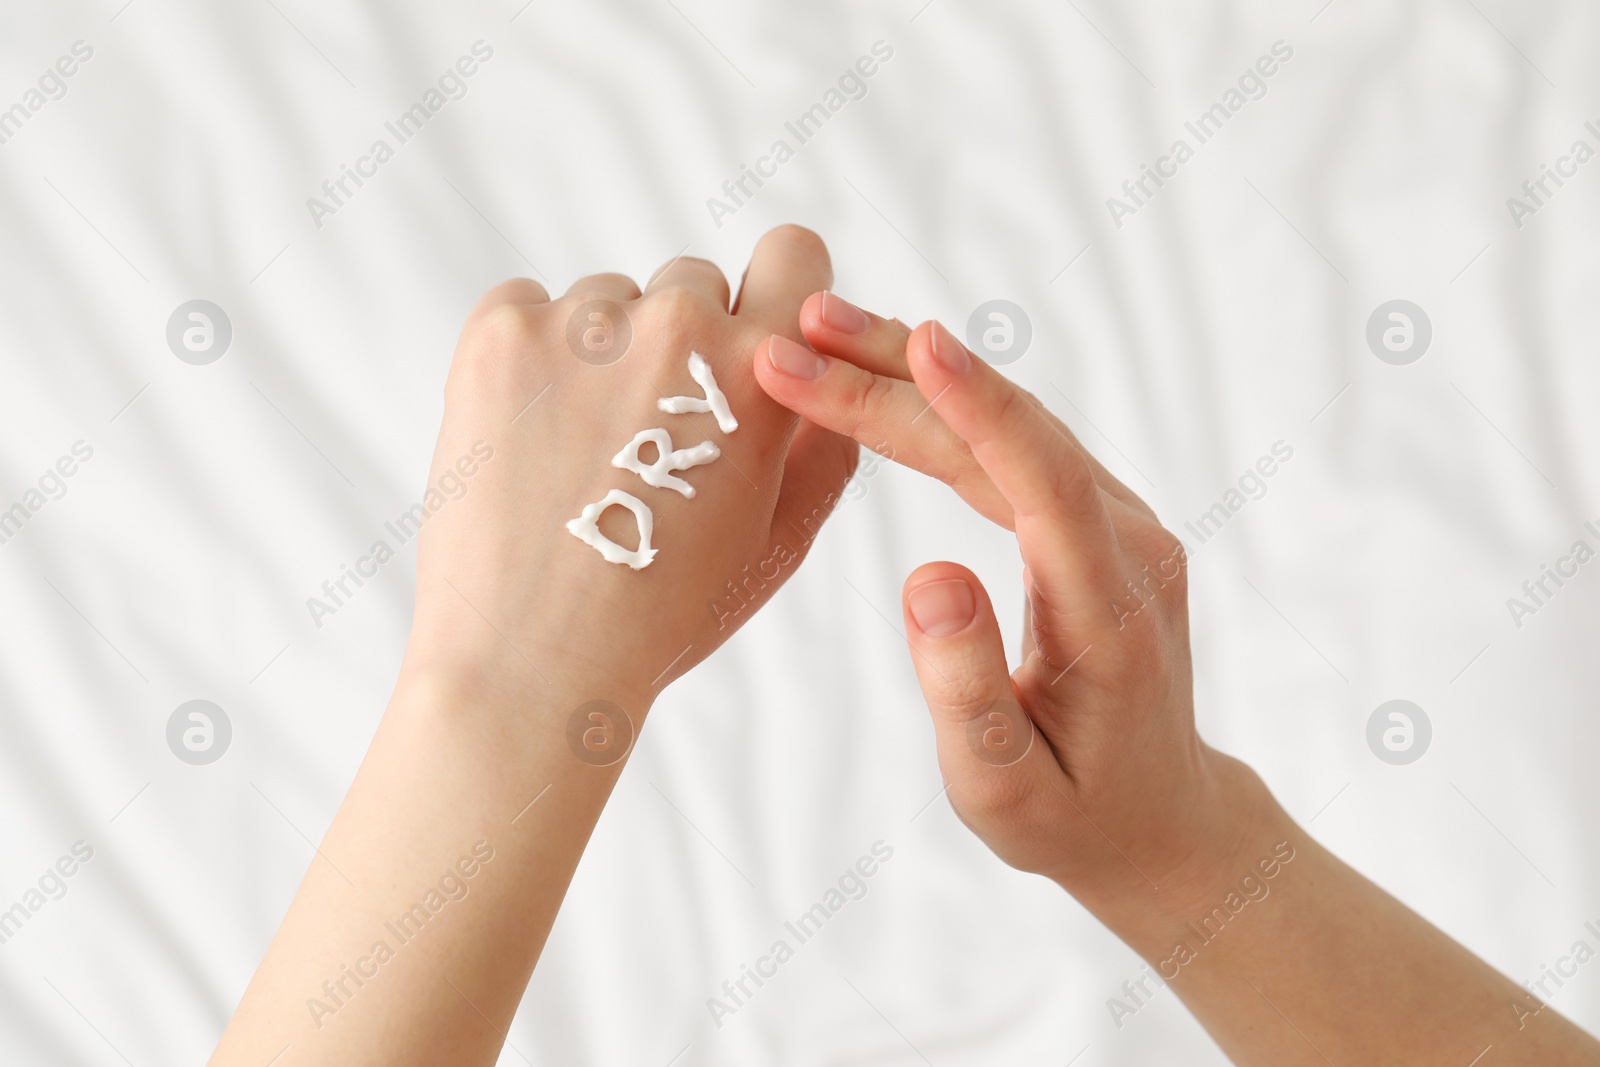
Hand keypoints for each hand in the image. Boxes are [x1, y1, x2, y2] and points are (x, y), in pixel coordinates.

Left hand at [403, 228, 858, 715]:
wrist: (532, 663)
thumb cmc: (663, 612)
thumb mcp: (782, 539)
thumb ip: (826, 438)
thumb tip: (826, 368)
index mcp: (762, 374)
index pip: (793, 253)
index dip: (772, 292)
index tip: (741, 336)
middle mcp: (678, 327)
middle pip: (691, 281)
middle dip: (677, 344)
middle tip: (645, 440)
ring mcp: (582, 325)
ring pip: (607, 301)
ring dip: (600, 354)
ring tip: (579, 456)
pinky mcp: (499, 333)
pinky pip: (525, 307)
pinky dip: (527, 357)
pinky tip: (530, 438)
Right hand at [755, 293, 1275, 915]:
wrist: (1157, 818)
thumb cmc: (1072, 816)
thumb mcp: (1005, 791)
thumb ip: (968, 691)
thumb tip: (928, 576)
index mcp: (1109, 609)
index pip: (1042, 481)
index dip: (977, 407)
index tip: (917, 340)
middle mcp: (1128, 544)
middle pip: (1009, 434)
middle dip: (895, 379)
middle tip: (791, 340)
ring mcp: (1117, 522)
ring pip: (1008, 425)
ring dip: (909, 375)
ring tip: (815, 335)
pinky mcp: (1093, 517)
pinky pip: (1011, 443)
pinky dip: (939, 405)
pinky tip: (880, 374)